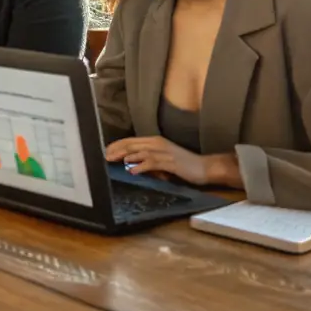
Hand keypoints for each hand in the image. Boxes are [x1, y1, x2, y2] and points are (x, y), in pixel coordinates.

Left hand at [105, 136, 240, 187]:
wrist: (205, 167)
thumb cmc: (184, 165)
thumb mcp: (163, 161)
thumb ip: (149, 160)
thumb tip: (131, 165)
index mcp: (156, 141)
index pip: (132, 140)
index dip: (118, 145)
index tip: (106, 150)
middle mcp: (159, 144)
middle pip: (133, 144)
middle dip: (117, 149)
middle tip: (105, 156)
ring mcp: (165, 152)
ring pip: (140, 151)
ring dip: (126, 156)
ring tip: (114, 161)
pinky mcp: (171, 162)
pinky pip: (152, 162)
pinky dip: (140, 165)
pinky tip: (131, 170)